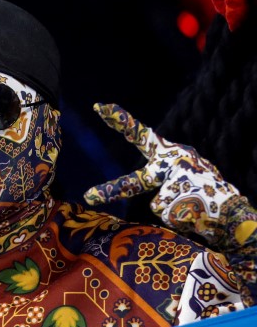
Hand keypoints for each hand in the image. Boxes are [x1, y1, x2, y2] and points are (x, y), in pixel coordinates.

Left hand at [83, 103, 256, 248]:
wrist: (236, 213)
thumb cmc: (206, 194)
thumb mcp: (184, 175)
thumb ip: (161, 175)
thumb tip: (144, 189)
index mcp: (172, 154)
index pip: (141, 134)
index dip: (121, 121)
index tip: (99, 107)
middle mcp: (172, 162)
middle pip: (135, 182)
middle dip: (111, 191)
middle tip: (89, 194)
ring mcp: (176, 181)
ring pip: (157, 205)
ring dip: (171, 210)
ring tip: (192, 207)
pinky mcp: (181, 202)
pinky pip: (167, 216)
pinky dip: (178, 219)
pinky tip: (194, 214)